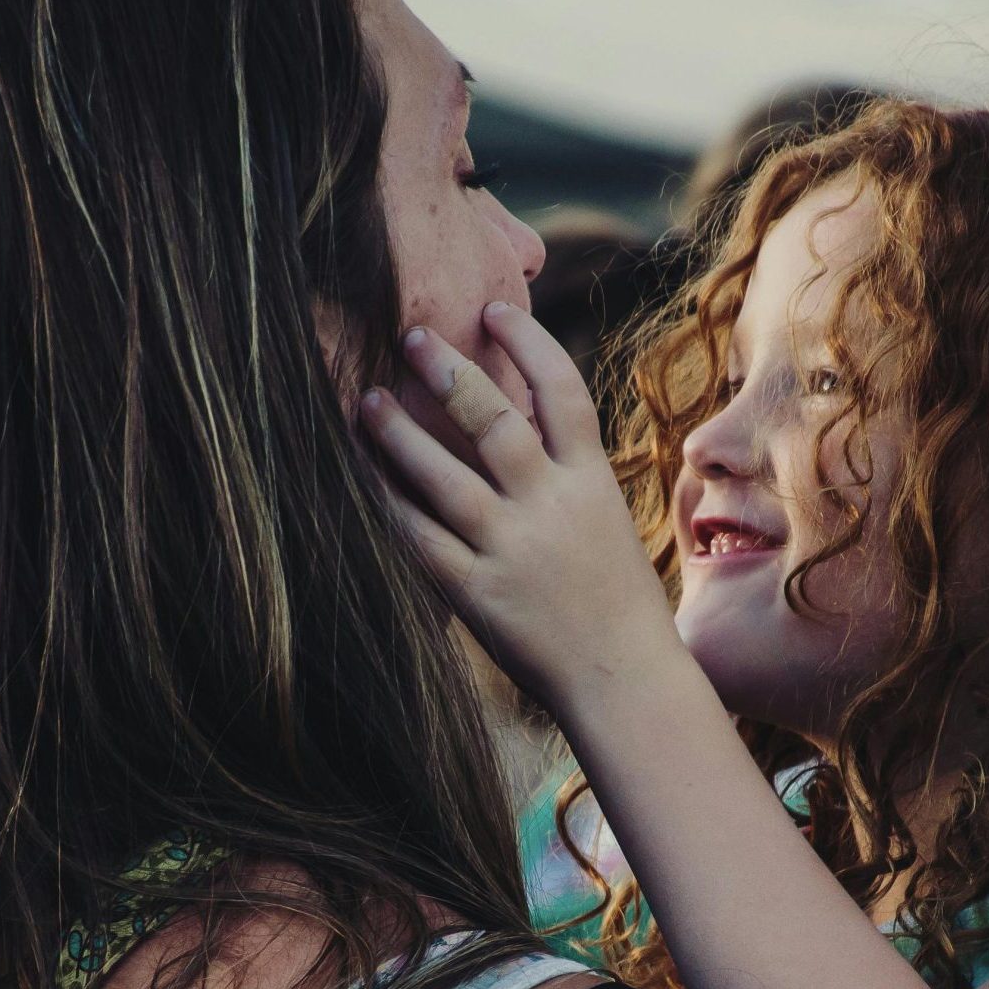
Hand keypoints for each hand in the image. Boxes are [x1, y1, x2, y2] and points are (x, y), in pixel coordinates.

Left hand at [360, 304, 683, 715]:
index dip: (527, 342)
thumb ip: (566, 472)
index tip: (493, 308)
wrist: (625, 680)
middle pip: (495, 420)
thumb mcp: (606, 521)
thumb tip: (522, 415)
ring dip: (400, 434)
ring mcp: (513, 550)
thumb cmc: (616, 600)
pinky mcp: (479, 593)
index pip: (562, 391)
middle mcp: (552, 507)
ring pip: (446, 476)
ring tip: (367, 400)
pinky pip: (422, 539)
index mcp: (591, 482)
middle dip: (449, 372)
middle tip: (409, 335)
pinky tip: (363, 477)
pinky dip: (390, 504)